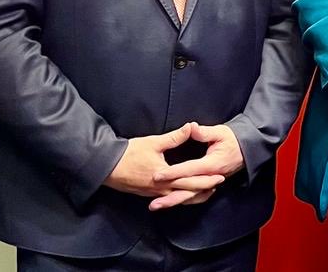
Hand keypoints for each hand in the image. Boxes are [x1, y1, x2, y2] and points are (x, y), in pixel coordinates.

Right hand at [103, 124, 223, 209]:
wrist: (107, 168)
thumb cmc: (130, 153)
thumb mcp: (153, 142)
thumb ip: (174, 137)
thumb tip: (191, 126)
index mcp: (165, 176)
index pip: (191, 180)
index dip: (206, 178)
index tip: (220, 175)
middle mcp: (162, 188)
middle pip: (188, 192)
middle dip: (205, 188)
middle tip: (219, 183)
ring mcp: (155, 193)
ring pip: (179, 199)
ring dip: (195, 196)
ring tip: (208, 192)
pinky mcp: (149, 194)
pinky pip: (170, 199)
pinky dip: (182, 198)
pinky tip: (186, 195)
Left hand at [148, 122, 245, 209]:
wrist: (247, 150)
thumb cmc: (233, 139)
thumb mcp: (221, 132)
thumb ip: (205, 132)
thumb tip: (191, 128)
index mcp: (212, 163)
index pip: (189, 169)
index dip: (173, 173)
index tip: (157, 175)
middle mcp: (210, 177)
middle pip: (188, 190)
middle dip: (169, 196)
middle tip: (152, 202)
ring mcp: (210, 183)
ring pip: (190, 196)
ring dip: (172, 201)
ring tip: (155, 206)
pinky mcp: (208, 185)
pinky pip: (194, 196)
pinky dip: (182, 200)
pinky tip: (170, 203)